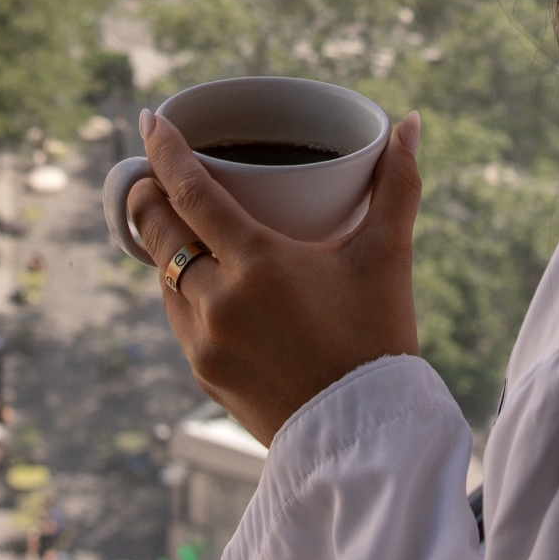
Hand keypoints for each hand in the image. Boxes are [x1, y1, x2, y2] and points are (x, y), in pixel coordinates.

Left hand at [126, 108, 423, 445]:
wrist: (365, 439)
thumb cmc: (379, 339)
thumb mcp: (388, 256)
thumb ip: (398, 185)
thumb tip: (410, 122)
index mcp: (259, 263)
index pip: (190, 193)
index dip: (164, 152)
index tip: (151, 120)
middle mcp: (220, 302)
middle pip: (159, 231)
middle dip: (148, 194)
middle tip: (151, 169)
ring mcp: (205, 343)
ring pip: (164, 276)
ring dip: (166, 245)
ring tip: (180, 221)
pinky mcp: (204, 375)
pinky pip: (177, 316)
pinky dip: (181, 288)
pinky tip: (202, 279)